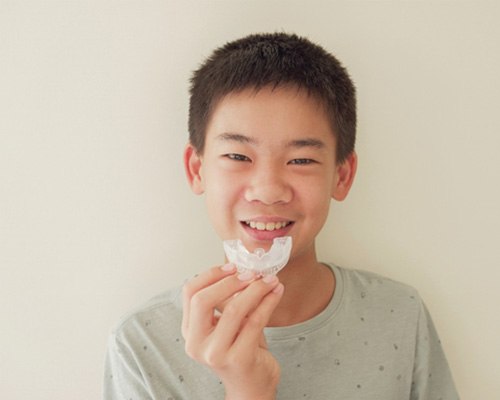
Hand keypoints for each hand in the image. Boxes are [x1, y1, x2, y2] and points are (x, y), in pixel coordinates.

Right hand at [182, 264, 284, 399]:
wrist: (251, 386)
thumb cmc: (240, 350)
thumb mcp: (227, 323)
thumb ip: (227, 300)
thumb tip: (243, 269)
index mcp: (189, 331)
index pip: (190, 293)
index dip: (211, 275)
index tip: (232, 266)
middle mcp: (196, 344)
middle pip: (203, 300)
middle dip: (230, 281)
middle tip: (252, 273)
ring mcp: (215, 353)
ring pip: (234, 310)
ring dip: (256, 290)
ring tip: (270, 280)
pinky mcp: (238, 359)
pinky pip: (255, 322)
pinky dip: (268, 302)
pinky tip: (277, 293)